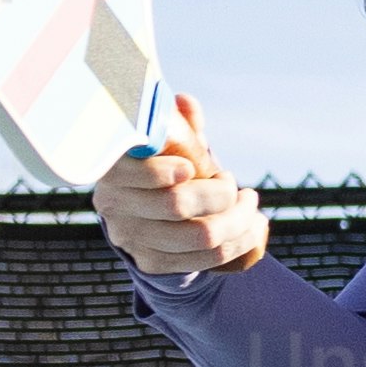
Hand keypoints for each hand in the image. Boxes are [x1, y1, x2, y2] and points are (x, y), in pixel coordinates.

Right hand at [96, 92, 266, 279]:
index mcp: (113, 172)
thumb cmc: (158, 166)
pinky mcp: (155, 263)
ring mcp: (134, 240)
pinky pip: (210, 257)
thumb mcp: (163, 143)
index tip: (190, 167)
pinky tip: (252, 224)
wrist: (144, 216)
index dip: (162, 172)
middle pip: (178, 204)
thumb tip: (185, 102)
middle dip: (220, 192)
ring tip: (249, 203)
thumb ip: (175, 123)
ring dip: (239, 218)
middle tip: (230, 180)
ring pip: (202, 235)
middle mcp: (116, 209)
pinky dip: (241, 240)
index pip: (135, 174)